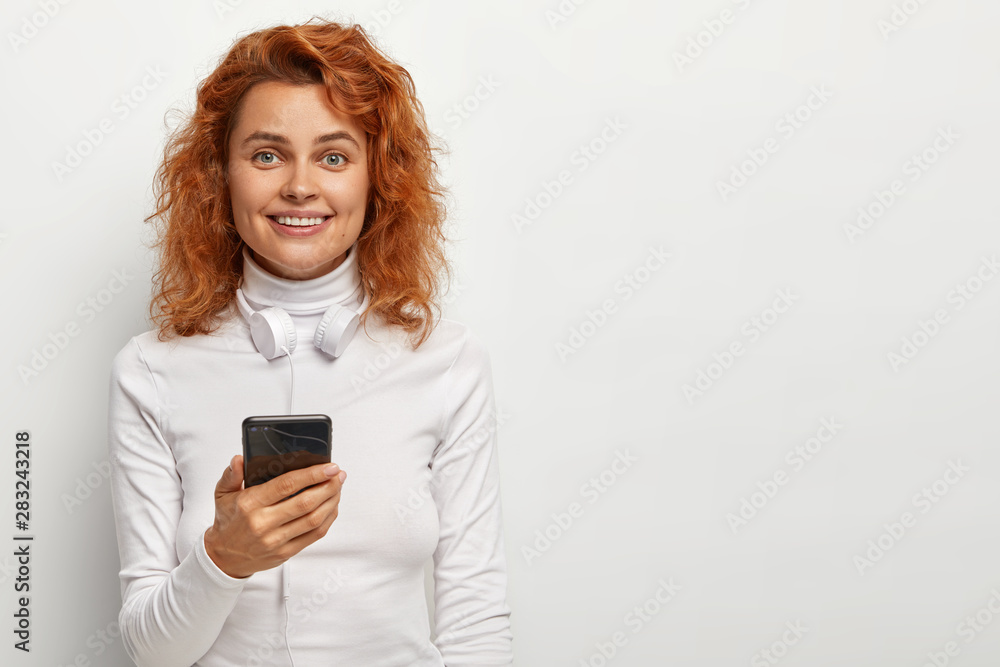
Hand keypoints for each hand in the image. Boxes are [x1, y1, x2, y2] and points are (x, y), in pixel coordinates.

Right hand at [204, 454, 346, 578]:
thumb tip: (239, 459)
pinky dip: (328, 519)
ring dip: (331, 501)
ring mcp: (275, 540)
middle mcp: (263, 523)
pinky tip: (332, 507)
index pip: (286, 485)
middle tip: (339, 475)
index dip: (312, 474)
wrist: (223, 557)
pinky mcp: (285, 553)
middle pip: (305, 502)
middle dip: (328, 486)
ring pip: (313, 519)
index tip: (329, 466)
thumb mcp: (222, 494)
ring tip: (338, 487)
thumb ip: (231, 475)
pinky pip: (314, 535)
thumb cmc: (227, 522)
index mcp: (250, 504)